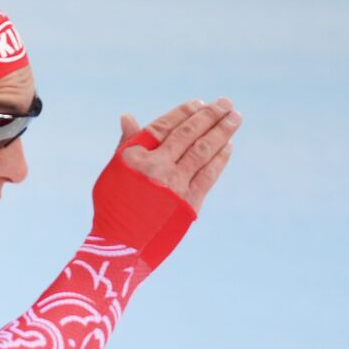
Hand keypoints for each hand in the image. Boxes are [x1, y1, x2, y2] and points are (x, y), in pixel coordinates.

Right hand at [116, 98, 240, 212]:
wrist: (121, 245)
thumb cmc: (114, 205)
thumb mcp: (114, 170)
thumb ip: (127, 144)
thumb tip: (128, 116)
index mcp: (134, 156)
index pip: (164, 126)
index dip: (183, 113)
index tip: (198, 103)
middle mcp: (156, 167)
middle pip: (188, 134)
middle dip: (210, 116)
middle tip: (226, 103)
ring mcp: (174, 185)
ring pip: (203, 150)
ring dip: (221, 132)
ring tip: (234, 118)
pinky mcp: (189, 203)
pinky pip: (208, 175)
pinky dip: (219, 159)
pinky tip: (227, 146)